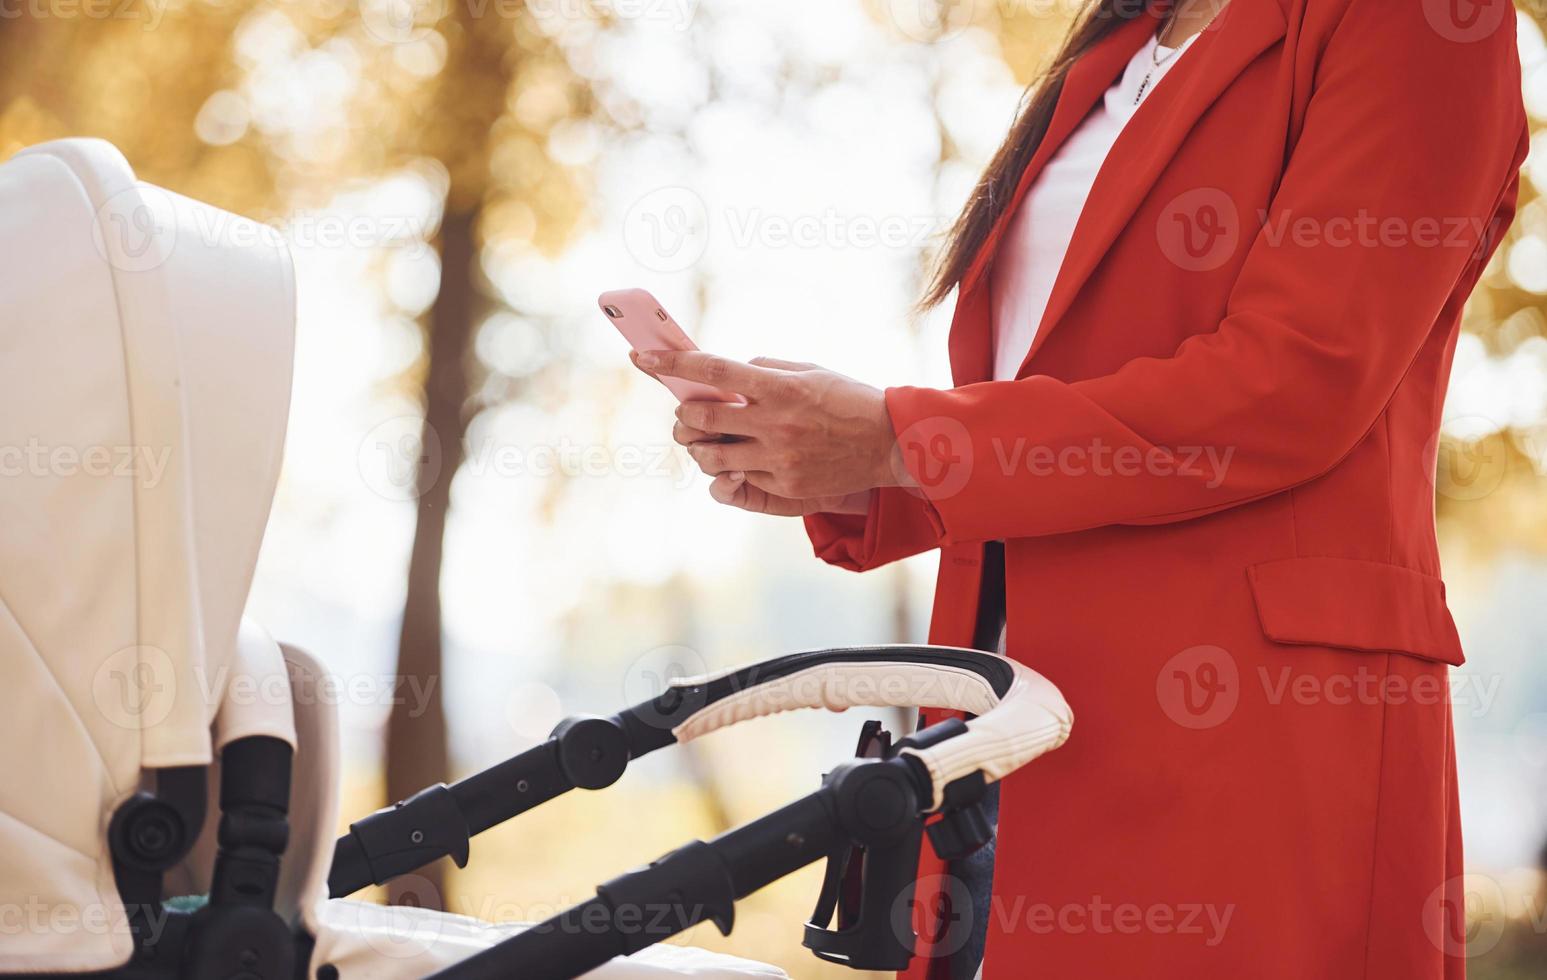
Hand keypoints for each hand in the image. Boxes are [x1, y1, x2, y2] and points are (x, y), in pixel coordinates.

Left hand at [633, 350, 909, 509]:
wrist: (890, 444)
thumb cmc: (848, 400)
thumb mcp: (809, 371)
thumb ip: (764, 371)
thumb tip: (725, 374)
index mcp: (780, 388)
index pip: (712, 371)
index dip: (671, 365)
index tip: (642, 359)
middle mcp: (775, 424)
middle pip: (700, 417)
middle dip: (683, 413)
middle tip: (686, 410)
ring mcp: (778, 460)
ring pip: (710, 456)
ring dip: (699, 444)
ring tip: (709, 437)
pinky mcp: (785, 488)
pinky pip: (738, 479)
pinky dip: (732, 467)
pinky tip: (743, 456)